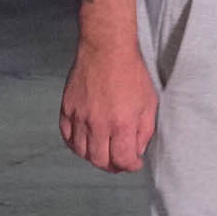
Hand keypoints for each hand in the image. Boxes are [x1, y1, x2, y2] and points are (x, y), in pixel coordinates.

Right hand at [61, 41, 158, 173]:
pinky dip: (76, 145)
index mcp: (122, 123)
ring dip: (94, 157)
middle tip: (119, 162)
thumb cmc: (131, 73)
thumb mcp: (149, 103)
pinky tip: (86, 142)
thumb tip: (136, 151)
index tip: (134, 163)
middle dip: (113, 166)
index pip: (122, 160)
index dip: (130, 166)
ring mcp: (79, 117)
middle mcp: (98, 123)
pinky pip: (67, 137)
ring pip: (82, 152)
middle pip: (100, 161)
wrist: (106, 49)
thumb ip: (144, 131)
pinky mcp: (67, 109)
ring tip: (105, 152)